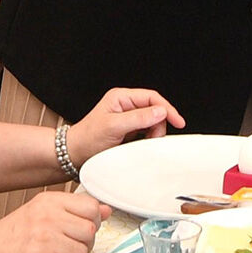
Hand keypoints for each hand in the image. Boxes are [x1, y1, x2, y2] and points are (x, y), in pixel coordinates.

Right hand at [0, 190, 105, 252]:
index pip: (91, 206)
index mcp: (50, 201)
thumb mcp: (43, 209)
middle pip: (90, 230)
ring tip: (60, 251)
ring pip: (83, 250)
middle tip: (72, 241)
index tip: (85, 224)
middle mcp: (48, 219)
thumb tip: (106, 211)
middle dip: (86, 239)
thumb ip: (75, 208)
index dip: (93, 218)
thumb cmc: (16, 232)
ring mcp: (46, 242)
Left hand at [68, 87, 184, 162]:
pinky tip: (142, 145)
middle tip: (155, 139)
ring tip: (145, 144)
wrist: (74, 155)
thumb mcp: (113, 127)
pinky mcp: (128, 130)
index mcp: (121, 97)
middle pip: (154, 110)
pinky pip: (146, 132)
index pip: (151, 98)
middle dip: (158, 125)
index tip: (177, 121)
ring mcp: (127, 118)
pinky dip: (148, 139)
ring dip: (153, 134)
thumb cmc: (87, 139)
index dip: (166, 109)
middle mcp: (125, 105)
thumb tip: (160, 112)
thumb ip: (138, 118)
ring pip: (152, 122)